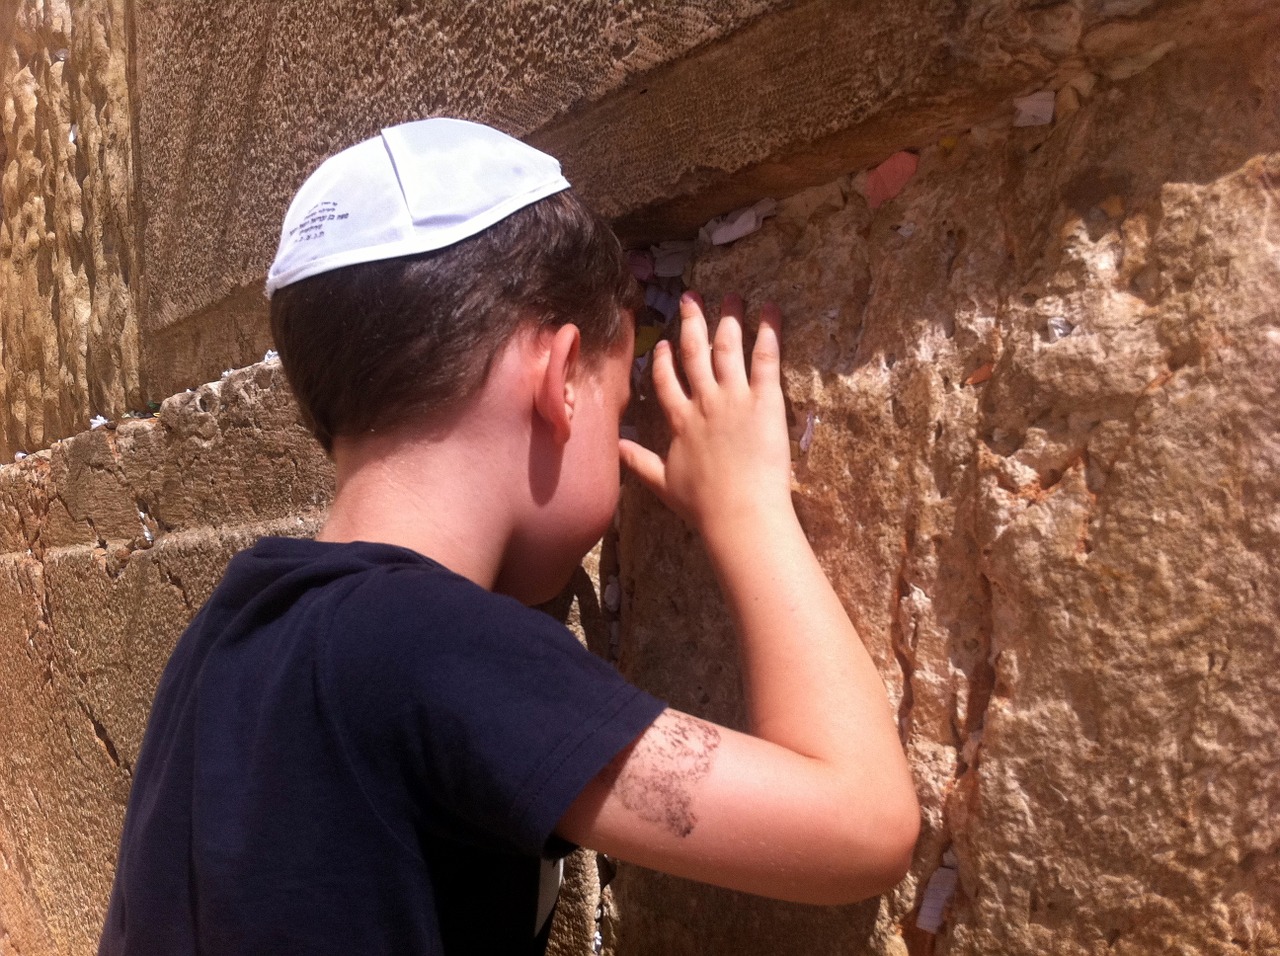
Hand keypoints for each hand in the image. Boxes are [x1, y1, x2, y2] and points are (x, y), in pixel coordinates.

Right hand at [620, 292, 793, 536]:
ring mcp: (734, 398)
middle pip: (694, 353)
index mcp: (680, 421)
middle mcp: (704, 401)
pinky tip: (770, 310)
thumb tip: (615, 449)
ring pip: (727, 348)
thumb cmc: (703, 505)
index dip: (663, 360)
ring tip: (732, 296)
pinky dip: (769, 331)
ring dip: (728, 319)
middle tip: (691, 297)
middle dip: (691, 322)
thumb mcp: (663, 484)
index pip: (666, 381)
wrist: (739, 512)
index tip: (663, 344)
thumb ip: (639, 462)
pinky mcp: (765, 400)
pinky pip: (766, 358)